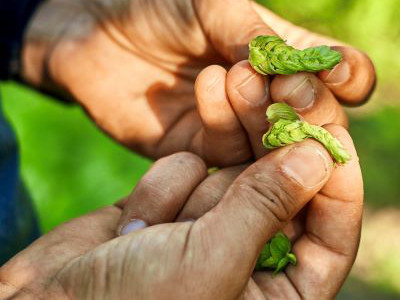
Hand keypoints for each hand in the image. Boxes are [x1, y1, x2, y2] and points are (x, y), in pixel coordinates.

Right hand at [1, 126, 361, 299]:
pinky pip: (188, 172)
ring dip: (216, 152)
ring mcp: (208, 228)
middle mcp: (249, 260)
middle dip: (273, 138)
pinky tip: (132, 222)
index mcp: (276, 297)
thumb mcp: (209, 260)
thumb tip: (319, 157)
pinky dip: (165, 185)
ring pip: (233, 172)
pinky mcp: (173, 206)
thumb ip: (266, 207)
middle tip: (271, 82)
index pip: (330, 232)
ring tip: (210, 106)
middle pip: (283, 188)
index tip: (330, 127)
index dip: (337, 178)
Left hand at [22, 0, 374, 164]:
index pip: (334, 76)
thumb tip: (296, 69)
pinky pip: (225, 150)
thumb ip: (253, 36)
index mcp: (280, 58)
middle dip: (306, 107)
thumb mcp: (213, 4)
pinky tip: (210, 87)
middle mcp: (264, 99)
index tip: (336, 73)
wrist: (98, 31)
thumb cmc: (158, 4)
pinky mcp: (200, 149)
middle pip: (308, 120)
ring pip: (268, 142)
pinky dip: (223, 122)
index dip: (344, 78)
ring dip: (261, 114)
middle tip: (291, 91)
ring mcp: (234, 128)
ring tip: (240, 79)